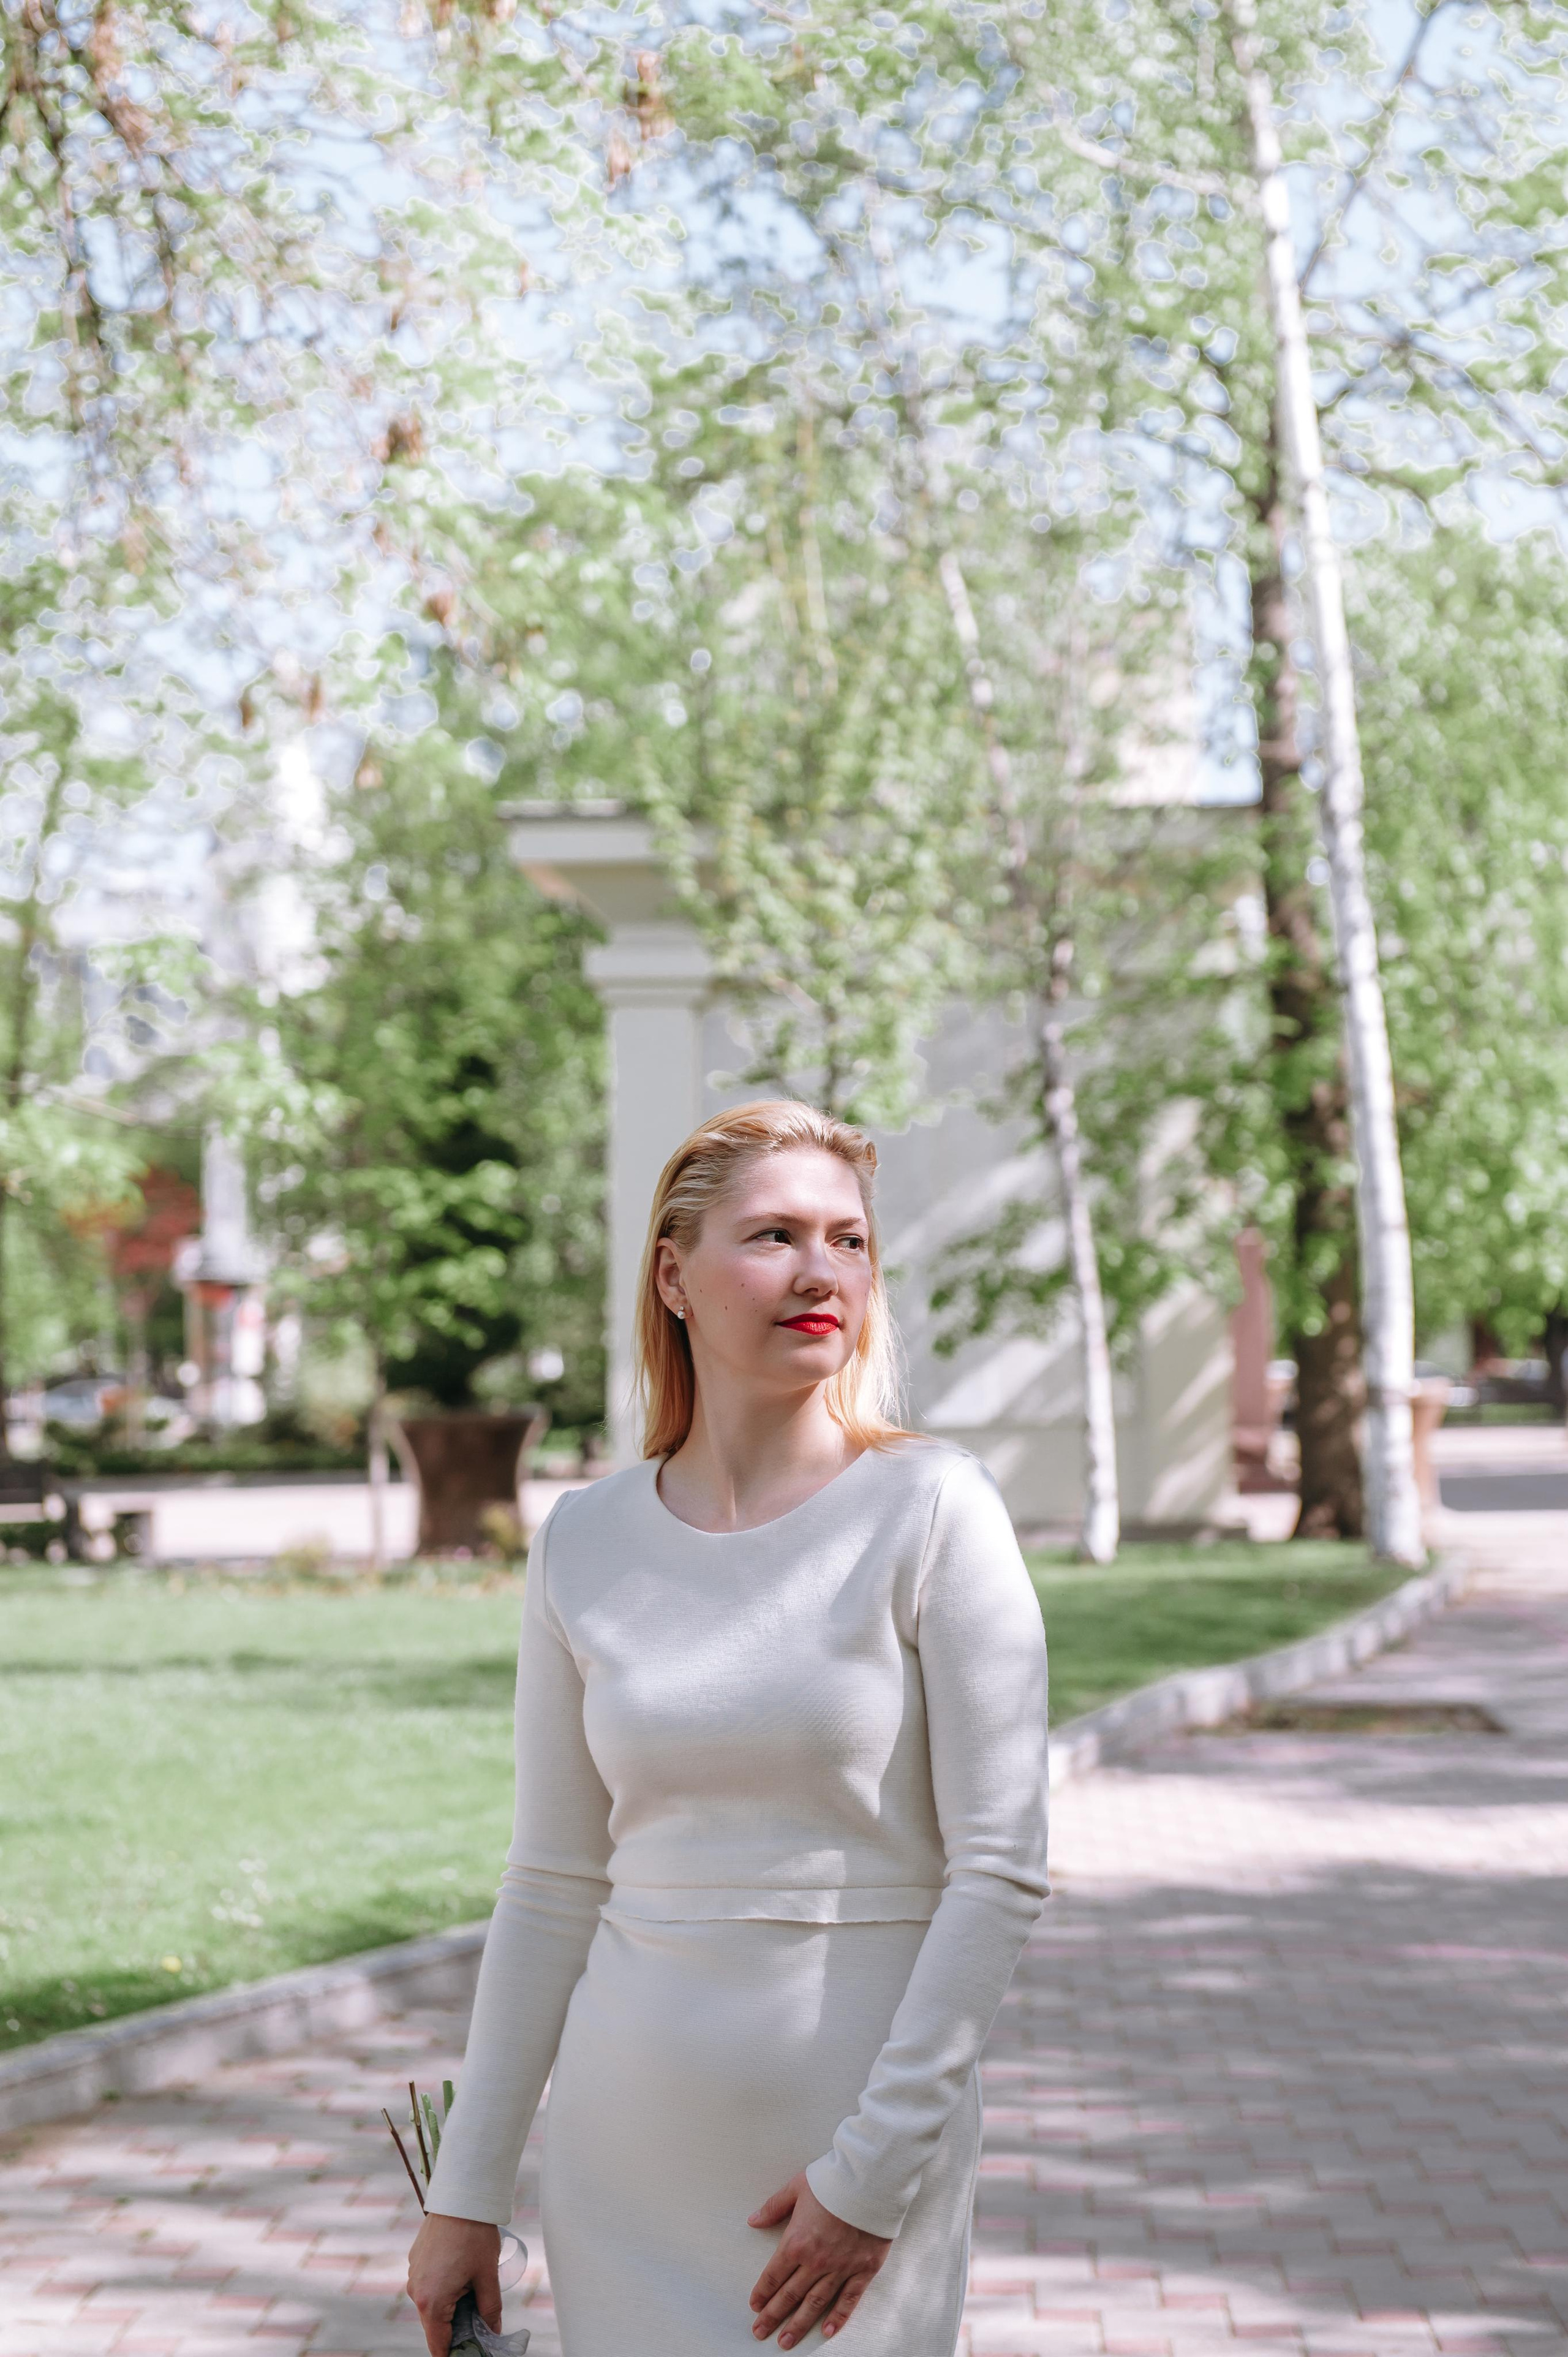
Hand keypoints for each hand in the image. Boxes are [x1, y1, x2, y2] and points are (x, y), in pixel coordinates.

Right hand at [407, 2211, 501, 2355]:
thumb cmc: (475, 2235)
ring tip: (473, 2290)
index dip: (454, 2354)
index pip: (438, 2345)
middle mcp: (415, 2291)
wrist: (461, 2196)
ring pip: (432, 2304)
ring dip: (450, 2306)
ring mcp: (413, 2274)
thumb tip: (492, 2331)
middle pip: (434, 2325)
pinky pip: (428, 2284)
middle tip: (479, 2323)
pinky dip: (443, 2287)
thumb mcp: (487, 2276)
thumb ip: (490, 2309)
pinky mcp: (416, 2260)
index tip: (469, 2351)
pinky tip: (462, 2273)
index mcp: (431, 2301)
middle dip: (456, 2328)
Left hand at [748, 2172, 890, 2347]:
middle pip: (790, 2295)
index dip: (762, 2293)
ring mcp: (840, 2268)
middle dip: (773, 2316)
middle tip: (760, 2332)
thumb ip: (774, 2207)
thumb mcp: (796, 2187)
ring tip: (785, 2342)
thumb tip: (753, 2220)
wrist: (870, 2180)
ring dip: (798, 2324)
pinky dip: (838, 2318)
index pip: (774, 2275)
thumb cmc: (833, 2180)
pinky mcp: (863, 2270)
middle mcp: (816, 2261)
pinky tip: (827, 2331)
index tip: (754, 2306)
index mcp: (796, 2242)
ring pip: (815, 2303)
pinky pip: (848, 2300)